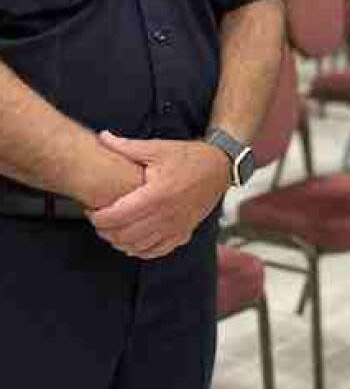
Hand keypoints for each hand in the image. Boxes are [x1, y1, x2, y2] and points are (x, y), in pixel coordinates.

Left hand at [86, 132, 230, 259]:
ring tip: (112, 229)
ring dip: (119, 242)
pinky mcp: (183, 232)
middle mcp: (166, 215)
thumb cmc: (188, 157)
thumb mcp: (158, 148)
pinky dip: (140, 250)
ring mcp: (176, 227)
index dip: (97, 217)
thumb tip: (102, 137)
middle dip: (104, 230)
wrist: (220, 167)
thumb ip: (127, 146)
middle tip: (98, 220)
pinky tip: (132, 242)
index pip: (116, 217)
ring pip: (137, 247)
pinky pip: (156, 251)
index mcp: (156, 195)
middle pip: (123, 235)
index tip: (91, 209)